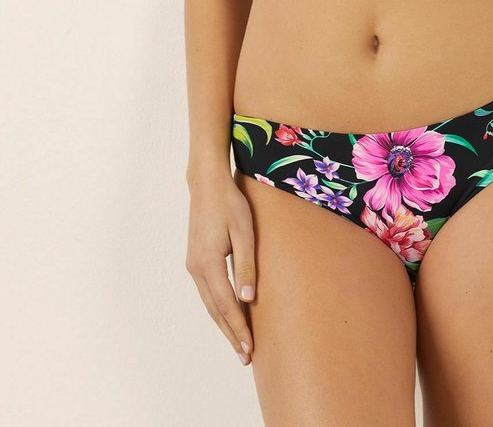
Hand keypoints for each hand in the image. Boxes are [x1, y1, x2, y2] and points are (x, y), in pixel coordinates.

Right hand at [185, 172, 257, 365]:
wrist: (207, 185)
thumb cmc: (230, 204)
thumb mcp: (244, 232)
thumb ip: (246, 265)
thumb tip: (248, 299)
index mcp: (209, 263)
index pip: (226, 304)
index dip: (238, 328)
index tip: (249, 348)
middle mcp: (196, 268)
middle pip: (215, 310)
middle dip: (231, 334)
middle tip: (245, 356)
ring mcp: (193, 265)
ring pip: (209, 303)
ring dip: (224, 324)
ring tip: (238, 343)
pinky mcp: (195, 261)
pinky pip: (207, 292)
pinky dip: (218, 308)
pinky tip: (228, 316)